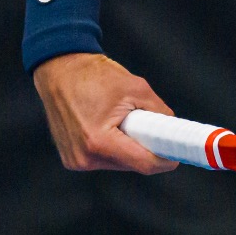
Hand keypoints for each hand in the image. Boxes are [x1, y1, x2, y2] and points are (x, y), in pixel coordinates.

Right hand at [32, 52, 177, 173]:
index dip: (164, 160)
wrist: (60, 70)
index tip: (175, 155)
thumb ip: (159, 112)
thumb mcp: (136, 87)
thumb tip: (171, 128)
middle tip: (151, 128)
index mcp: (100, 141)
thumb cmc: (93, 75)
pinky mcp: (71, 159)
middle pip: (130, 164)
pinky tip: (107, 125)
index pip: (142, 163)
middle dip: (144, 148)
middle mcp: (85, 157)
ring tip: (121, 119)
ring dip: (127, 146)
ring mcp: (76, 160)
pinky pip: (103, 158)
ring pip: (117, 162)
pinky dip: (112, 146)